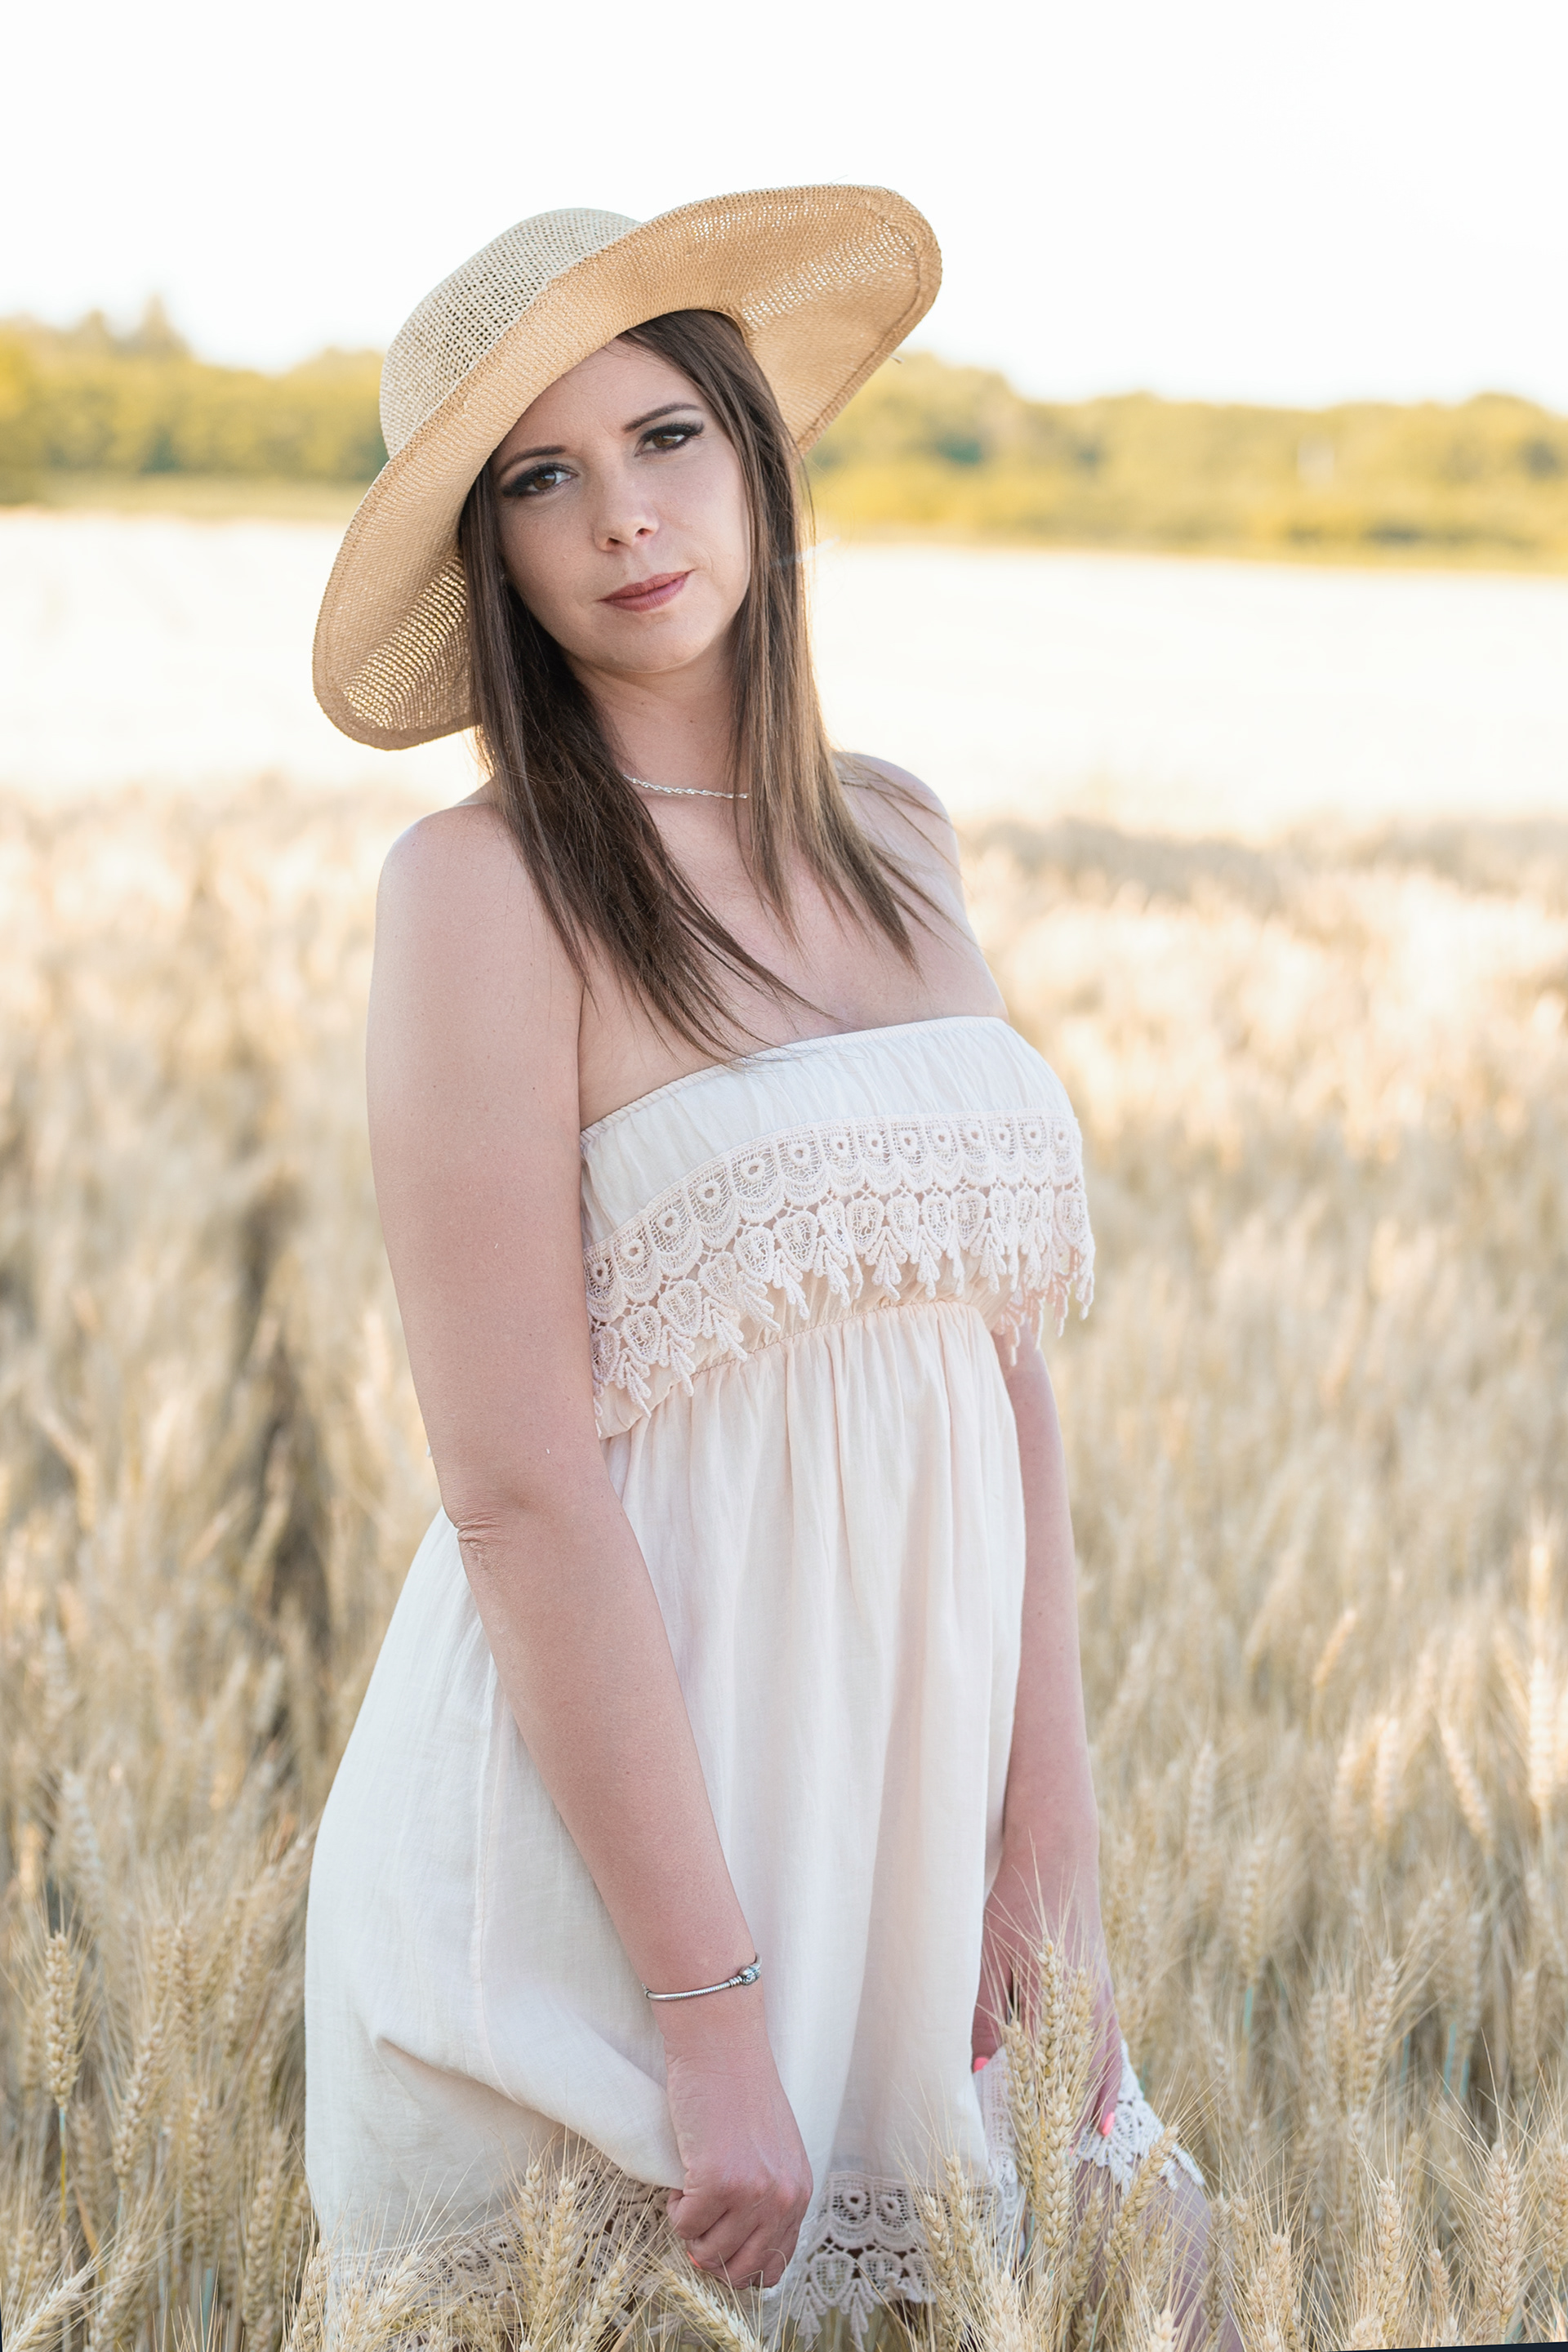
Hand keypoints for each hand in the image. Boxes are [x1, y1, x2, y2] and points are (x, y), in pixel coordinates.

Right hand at [659, 1988, 813, 2287]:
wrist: (721, 2047)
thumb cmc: (740, 2092)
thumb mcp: (773, 2152)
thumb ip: (766, 2198)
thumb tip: (732, 2255)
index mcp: (799, 2193)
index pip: (775, 2264)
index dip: (740, 2265)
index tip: (719, 2245)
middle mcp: (782, 2199)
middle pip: (741, 2270)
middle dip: (712, 2256)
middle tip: (699, 2222)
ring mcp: (751, 2193)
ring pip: (708, 2253)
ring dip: (692, 2228)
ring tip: (693, 2188)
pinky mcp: (716, 2182)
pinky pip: (685, 2225)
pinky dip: (676, 2208)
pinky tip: (683, 2176)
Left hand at [971, 1849, 1122, 2140]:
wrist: (1059, 1860)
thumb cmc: (1016, 1904)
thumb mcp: (989, 1954)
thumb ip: (985, 2013)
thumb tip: (980, 2073)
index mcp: (1054, 1998)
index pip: (1044, 2074)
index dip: (1033, 2113)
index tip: (1023, 2151)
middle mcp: (1086, 2007)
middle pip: (1080, 2079)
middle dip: (1068, 2122)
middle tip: (1057, 2169)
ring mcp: (1101, 2000)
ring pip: (1102, 2068)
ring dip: (1093, 2107)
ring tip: (1085, 2148)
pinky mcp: (1106, 1993)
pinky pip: (1111, 2050)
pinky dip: (1107, 2082)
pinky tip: (1102, 2109)